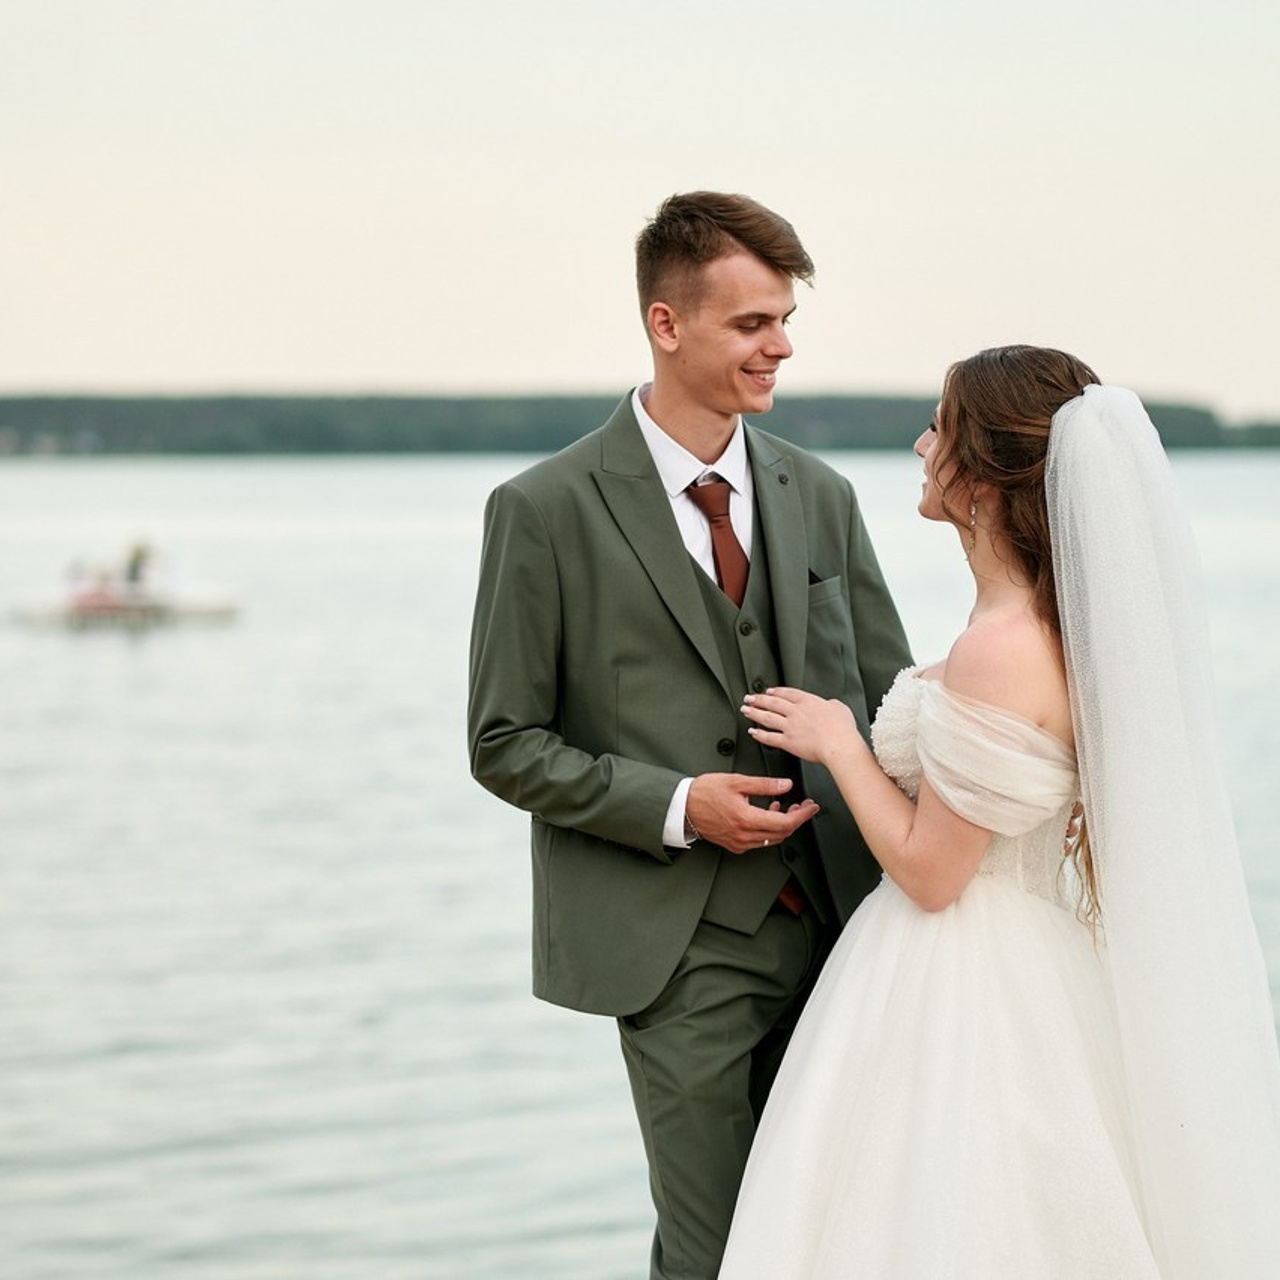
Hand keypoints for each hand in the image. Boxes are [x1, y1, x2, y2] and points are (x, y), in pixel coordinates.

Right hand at [686, 773, 819, 854]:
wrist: (683, 806)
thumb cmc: (705, 792)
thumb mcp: (737, 781)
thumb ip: (764, 784)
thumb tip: (785, 785)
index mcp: (747, 819)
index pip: (785, 822)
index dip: (803, 815)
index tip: (811, 807)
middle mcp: (745, 836)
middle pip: (782, 833)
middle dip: (796, 819)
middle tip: (803, 805)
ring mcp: (740, 843)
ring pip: (773, 839)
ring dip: (783, 824)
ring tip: (785, 806)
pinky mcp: (735, 845)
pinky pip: (760, 841)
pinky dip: (769, 829)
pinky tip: (768, 814)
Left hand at [741, 687, 858, 767]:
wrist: (839, 745)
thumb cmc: (843, 729)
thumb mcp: (840, 708)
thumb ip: (832, 704)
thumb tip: (831, 704)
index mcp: (808, 702)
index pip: (787, 693)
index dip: (776, 692)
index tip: (768, 691)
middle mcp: (796, 712)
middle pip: (773, 703)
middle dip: (759, 699)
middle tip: (749, 697)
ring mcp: (790, 727)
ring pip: (767, 717)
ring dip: (754, 713)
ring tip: (745, 710)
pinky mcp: (788, 742)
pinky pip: (770, 738)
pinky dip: (759, 735)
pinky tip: (753, 732)